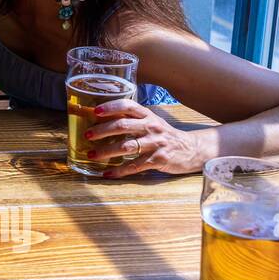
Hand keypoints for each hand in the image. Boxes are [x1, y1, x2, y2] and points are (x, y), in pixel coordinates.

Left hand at [83, 99, 200, 176]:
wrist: (191, 149)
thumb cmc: (164, 134)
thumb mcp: (151, 121)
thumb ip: (131, 119)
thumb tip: (101, 118)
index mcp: (147, 115)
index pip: (127, 106)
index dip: (110, 107)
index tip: (95, 111)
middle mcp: (151, 127)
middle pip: (122, 126)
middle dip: (102, 131)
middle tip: (87, 135)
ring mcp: (155, 144)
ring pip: (126, 147)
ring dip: (106, 151)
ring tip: (92, 154)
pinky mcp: (158, 160)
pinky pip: (134, 166)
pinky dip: (119, 171)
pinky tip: (107, 173)